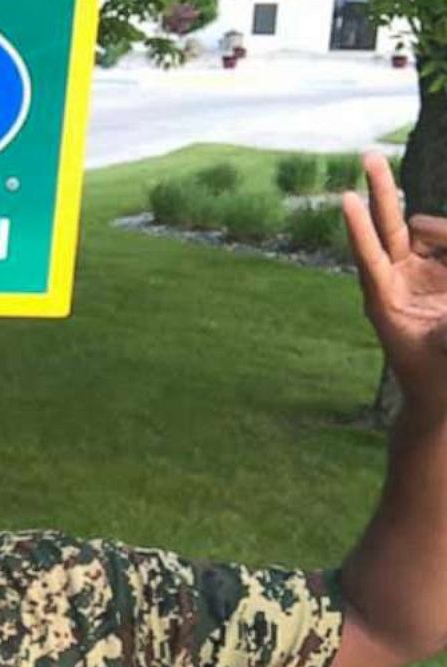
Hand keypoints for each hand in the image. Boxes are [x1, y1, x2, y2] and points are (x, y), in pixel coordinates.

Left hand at [343, 152, 446, 416]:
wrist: (440, 395)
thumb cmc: (437, 377)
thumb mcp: (445, 345)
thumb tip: (442, 268)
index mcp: (384, 301)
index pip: (370, 256)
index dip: (359, 228)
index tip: (345, 198)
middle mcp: (394, 281)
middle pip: (387, 226)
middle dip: (381, 191)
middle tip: (368, 155)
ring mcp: (415, 274)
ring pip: (425, 233)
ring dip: (444, 231)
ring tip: (433, 280)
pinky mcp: (435, 273)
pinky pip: (444, 243)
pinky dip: (445, 238)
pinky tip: (441, 277)